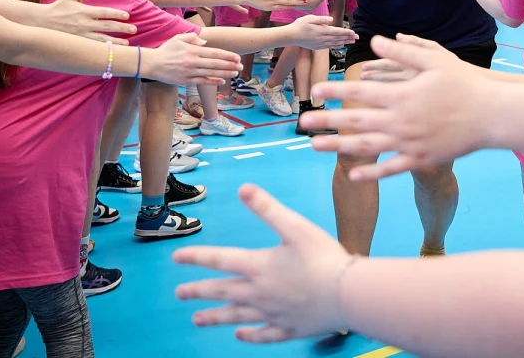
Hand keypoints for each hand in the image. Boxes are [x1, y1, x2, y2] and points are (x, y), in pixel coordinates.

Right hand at [43, 0, 136, 43]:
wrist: (41, 22)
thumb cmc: (58, 7)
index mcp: (84, 11)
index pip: (104, 12)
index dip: (116, 14)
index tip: (127, 16)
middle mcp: (84, 24)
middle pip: (106, 26)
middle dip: (121, 28)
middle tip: (134, 29)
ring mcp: (81, 35)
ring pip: (101, 39)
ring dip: (115, 42)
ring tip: (127, 44)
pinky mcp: (77, 43)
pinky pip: (92, 47)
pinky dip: (102, 49)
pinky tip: (111, 51)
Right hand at [146, 33, 242, 85]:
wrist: (151, 64)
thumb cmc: (166, 50)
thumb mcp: (178, 39)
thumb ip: (193, 39)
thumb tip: (205, 43)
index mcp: (192, 50)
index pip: (214, 53)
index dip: (227, 56)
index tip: (237, 57)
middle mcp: (193, 61)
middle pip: (216, 64)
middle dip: (230, 65)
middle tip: (241, 66)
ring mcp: (189, 72)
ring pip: (211, 74)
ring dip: (225, 73)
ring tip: (235, 73)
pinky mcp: (185, 81)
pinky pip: (202, 82)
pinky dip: (213, 81)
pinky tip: (222, 81)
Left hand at [173, 184, 355, 342]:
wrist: (347, 293)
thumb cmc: (324, 257)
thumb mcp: (295, 226)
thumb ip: (268, 208)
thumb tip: (243, 188)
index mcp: (259, 266)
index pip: (220, 260)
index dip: (196, 258)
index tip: (176, 258)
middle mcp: (259, 293)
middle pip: (222, 292)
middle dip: (199, 292)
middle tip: (180, 293)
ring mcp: (273, 313)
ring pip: (236, 316)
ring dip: (215, 317)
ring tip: (197, 320)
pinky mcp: (289, 328)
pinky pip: (263, 334)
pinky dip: (250, 335)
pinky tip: (240, 335)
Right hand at [287, 16, 356, 49]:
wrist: (291, 36)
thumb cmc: (299, 25)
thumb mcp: (309, 18)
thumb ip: (321, 19)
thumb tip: (331, 20)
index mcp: (321, 30)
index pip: (336, 32)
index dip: (346, 32)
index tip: (354, 33)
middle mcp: (322, 38)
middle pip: (338, 38)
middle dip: (348, 38)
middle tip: (358, 38)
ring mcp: (320, 43)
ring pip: (335, 43)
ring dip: (344, 42)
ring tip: (352, 42)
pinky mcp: (317, 47)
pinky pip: (330, 46)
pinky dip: (337, 46)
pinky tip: (341, 45)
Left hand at [303, 34, 494, 180]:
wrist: (492, 114)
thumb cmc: (465, 82)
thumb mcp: (434, 59)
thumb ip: (403, 51)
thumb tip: (374, 42)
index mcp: (402, 95)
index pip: (360, 93)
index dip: (335, 92)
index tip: (314, 92)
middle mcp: (401, 121)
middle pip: (356, 121)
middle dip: (327, 121)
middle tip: (302, 122)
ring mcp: (410, 142)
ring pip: (367, 146)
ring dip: (338, 147)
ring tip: (315, 146)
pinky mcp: (422, 159)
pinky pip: (392, 168)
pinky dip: (372, 172)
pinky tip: (354, 175)